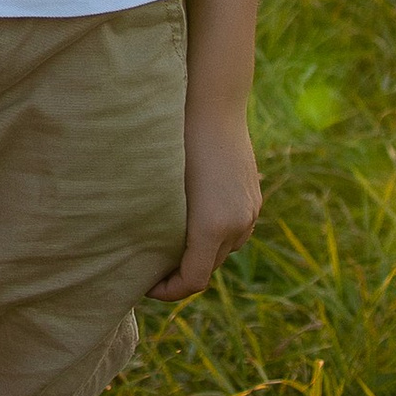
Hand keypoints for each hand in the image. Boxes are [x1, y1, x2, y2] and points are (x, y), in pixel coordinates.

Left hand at [151, 98, 261, 301]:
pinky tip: (192, 219)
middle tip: (151, 267)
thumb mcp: (162, 188)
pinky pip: (235, 229)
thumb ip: (160, 226)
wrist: (213, 105)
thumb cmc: (177, 142)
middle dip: (181, 272)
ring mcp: (250, 211)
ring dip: (200, 254)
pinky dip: (215, 235)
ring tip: (170, 244)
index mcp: (212, 227)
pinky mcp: (253, 198)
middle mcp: (237, 224)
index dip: (168, 291)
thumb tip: (142, 253)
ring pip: (223, 249)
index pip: (193, 281)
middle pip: (208, 267)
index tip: (146, 286)